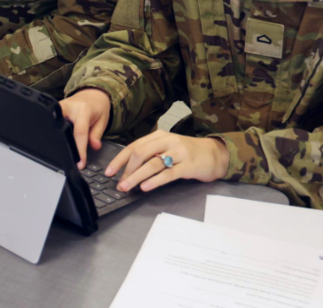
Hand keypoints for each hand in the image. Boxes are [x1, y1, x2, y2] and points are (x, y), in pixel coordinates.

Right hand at [60, 88, 111, 168]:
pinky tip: (58, 145)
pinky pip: (54, 123)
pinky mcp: (54, 109)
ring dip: (60, 141)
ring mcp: (59, 107)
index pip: (79, 133)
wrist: (91, 94)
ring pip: (56, 127)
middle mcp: (68, 107)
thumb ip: (97, 134)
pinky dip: (56, 134)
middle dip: (65, 147)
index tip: (80, 163)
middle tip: (70, 163)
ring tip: (64, 156)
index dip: (79, 150)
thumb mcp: (102, 120)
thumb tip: (94, 147)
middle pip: (63, 130)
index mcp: (82, 110)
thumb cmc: (97, 107)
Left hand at [105, 132, 228, 194]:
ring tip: (127, 187)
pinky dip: (155, 181)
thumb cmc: (187, 153)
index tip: (109, 171)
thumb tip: (128, 169)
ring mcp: (178, 152)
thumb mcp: (167, 148)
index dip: (120, 159)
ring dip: (136, 177)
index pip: (134, 146)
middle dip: (127, 170)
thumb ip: (151, 154)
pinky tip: (145, 187)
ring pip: (152, 163)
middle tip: (119, 184)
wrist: (213, 154)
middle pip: (141, 153)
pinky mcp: (188, 165)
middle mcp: (167, 141)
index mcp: (159, 136)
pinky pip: (168, 173)